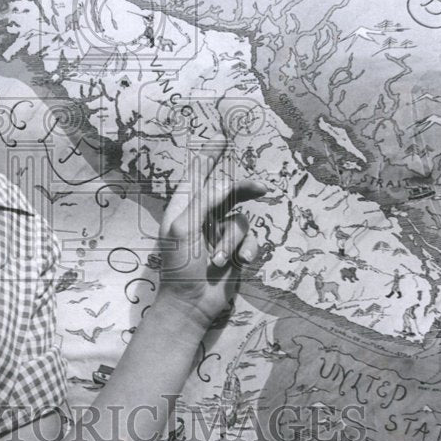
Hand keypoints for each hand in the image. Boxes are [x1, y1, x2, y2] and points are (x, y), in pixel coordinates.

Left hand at [154, 139, 267, 329]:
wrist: (191, 305)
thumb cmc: (179, 267)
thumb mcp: (185, 229)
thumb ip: (205, 201)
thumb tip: (226, 180)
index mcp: (184, 208)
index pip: (198, 174)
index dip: (210, 154)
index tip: (222, 135)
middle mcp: (203, 216)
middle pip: (228, 192)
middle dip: (243, 191)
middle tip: (260, 188)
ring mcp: (220, 234)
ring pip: (241, 221)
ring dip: (231, 242)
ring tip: (216, 260)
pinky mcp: (236, 251)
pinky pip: (252, 240)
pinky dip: (246, 251)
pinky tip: (238, 264)